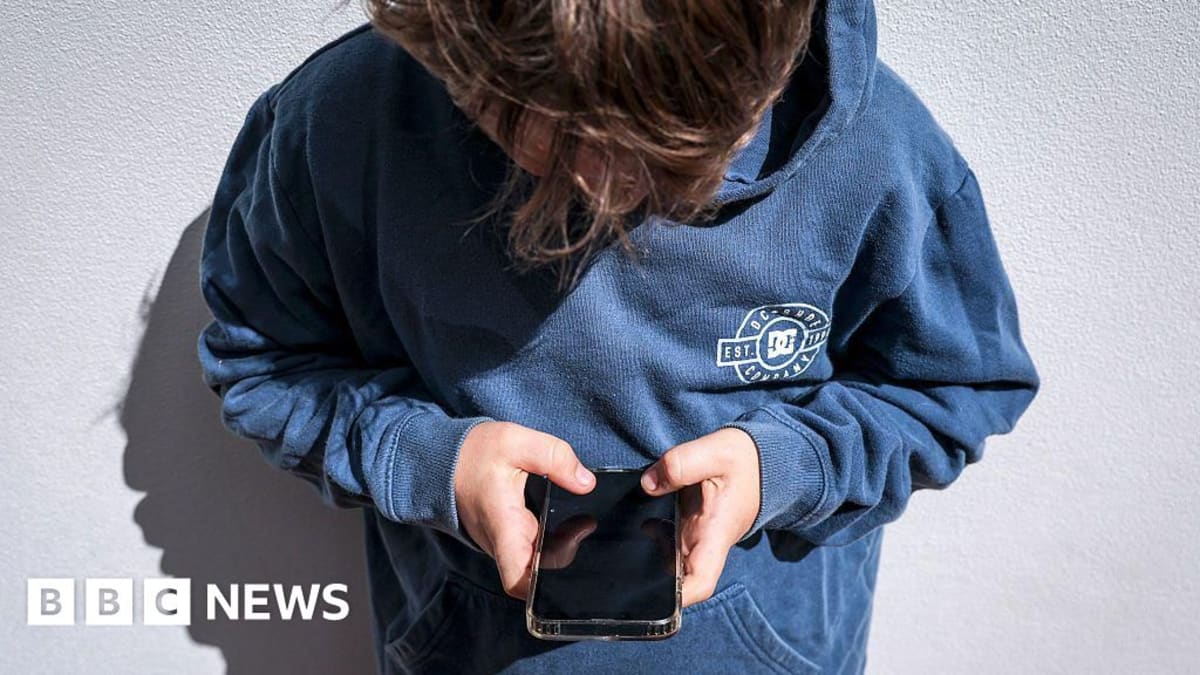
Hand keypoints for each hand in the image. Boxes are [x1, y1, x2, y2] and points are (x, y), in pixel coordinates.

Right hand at [454, 421, 594, 598]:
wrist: (444, 458)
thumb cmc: (475, 452)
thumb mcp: (516, 441)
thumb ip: (555, 457)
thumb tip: (586, 483)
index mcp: (502, 524)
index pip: (517, 579)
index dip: (542, 587)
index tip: (568, 562)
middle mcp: (499, 542)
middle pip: (535, 573)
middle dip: (565, 555)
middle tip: (584, 525)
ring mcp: (501, 542)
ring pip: (534, 562)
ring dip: (559, 547)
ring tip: (579, 520)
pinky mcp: (504, 536)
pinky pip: (529, 549)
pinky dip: (549, 539)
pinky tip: (564, 517)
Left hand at [640, 427, 760, 606]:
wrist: (760, 461)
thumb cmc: (743, 460)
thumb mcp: (716, 452)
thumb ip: (680, 464)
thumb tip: (647, 484)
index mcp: (715, 532)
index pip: (700, 581)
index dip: (678, 596)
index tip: (652, 591)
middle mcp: (705, 542)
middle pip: (678, 578)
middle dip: (650, 574)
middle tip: (625, 551)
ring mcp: (696, 537)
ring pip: (669, 560)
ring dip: (647, 549)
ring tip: (633, 523)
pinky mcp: (690, 526)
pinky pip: (668, 540)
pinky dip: (652, 532)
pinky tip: (642, 514)